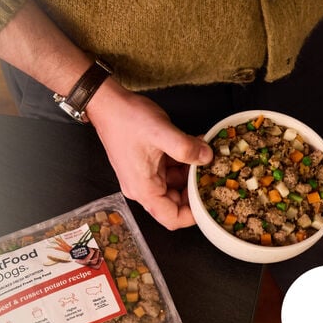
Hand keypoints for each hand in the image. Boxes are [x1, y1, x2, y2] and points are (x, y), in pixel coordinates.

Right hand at [86, 80, 213, 228]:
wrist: (107, 104)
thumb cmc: (127, 120)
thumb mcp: (161, 133)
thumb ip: (186, 148)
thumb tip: (207, 158)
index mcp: (144, 189)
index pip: (172, 218)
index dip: (194, 215)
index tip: (211, 200)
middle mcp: (143, 188)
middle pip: (176, 203)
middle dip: (196, 189)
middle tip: (215, 174)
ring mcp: (144, 176)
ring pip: (175, 184)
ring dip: (191, 172)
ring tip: (206, 155)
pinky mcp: (146, 164)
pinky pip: (169, 170)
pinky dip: (183, 161)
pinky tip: (195, 147)